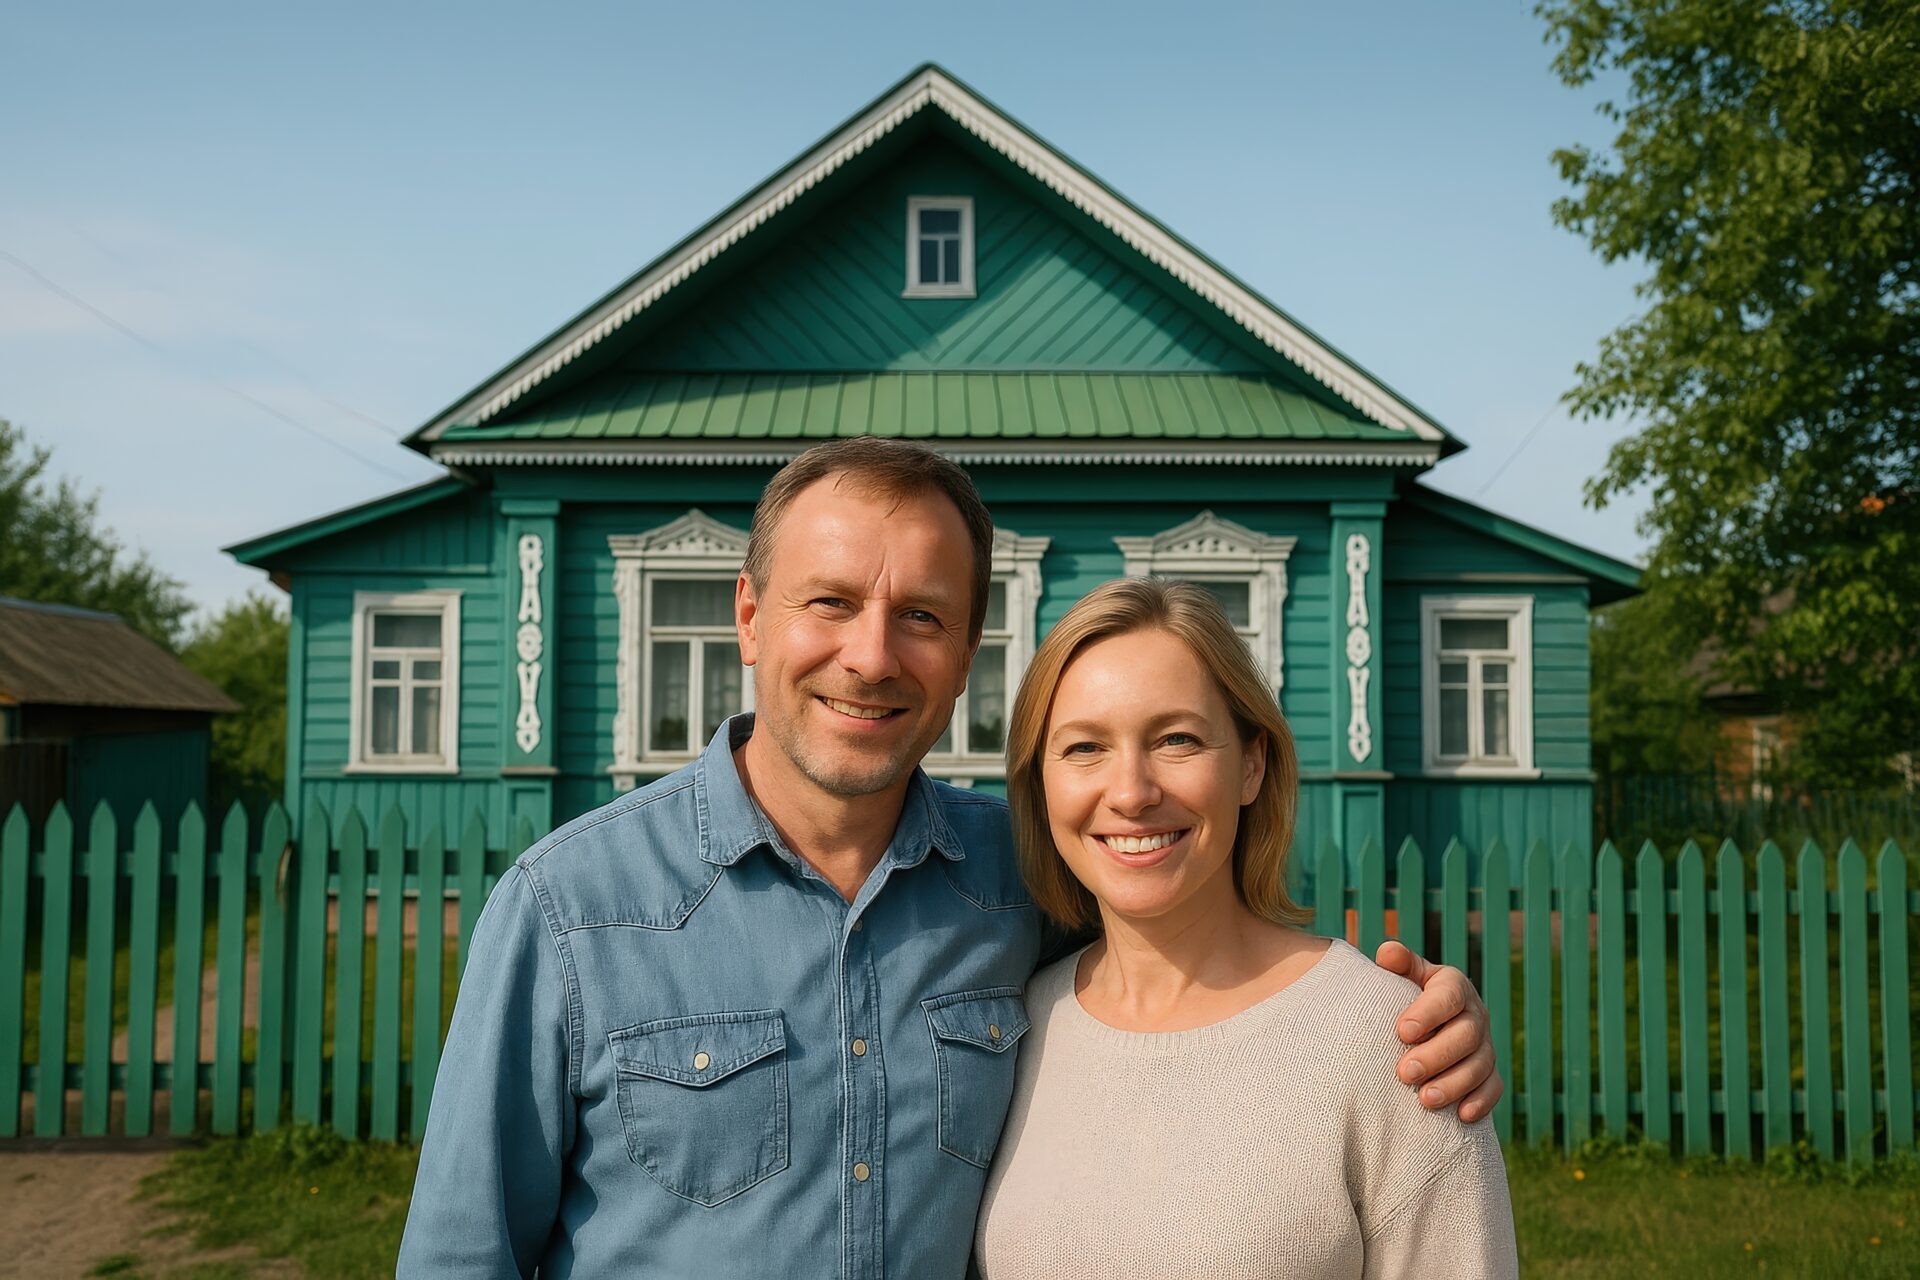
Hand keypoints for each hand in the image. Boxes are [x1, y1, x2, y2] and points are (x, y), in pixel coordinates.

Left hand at [1373, 940, 1501, 1123]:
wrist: (1415, 1026)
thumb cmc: (1400, 998)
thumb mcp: (1399, 977)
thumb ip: (1396, 963)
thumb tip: (1388, 953)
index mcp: (1452, 985)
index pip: (1448, 995)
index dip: (1428, 1013)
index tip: (1402, 1031)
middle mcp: (1474, 1013)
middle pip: (1467, 1034)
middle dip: (1437, 1055)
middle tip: (1404, 1073)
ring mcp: (1484, 1045)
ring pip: (1481, 1065)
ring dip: (1455, 1083)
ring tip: (1425, 1099)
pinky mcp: (1488, 1073)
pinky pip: (1493, 1088)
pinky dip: (1481, 1102)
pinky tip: (1461, 1115)